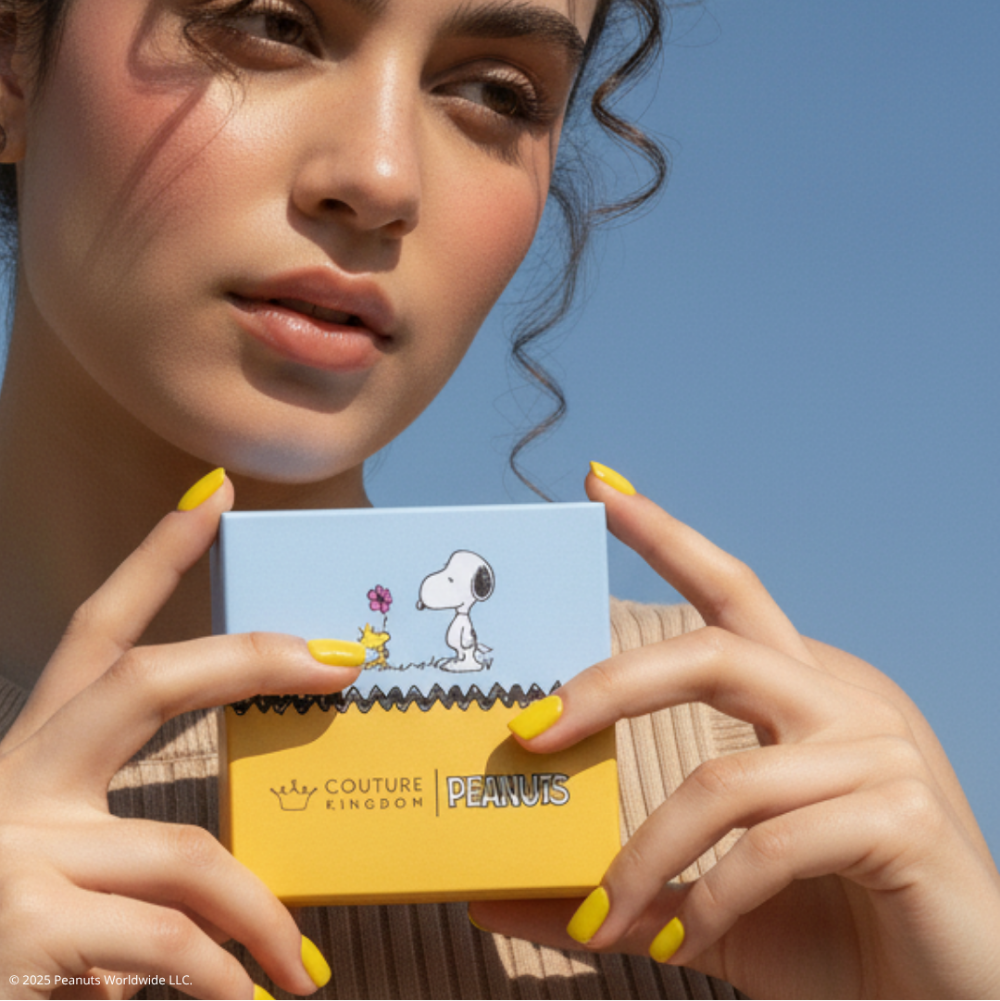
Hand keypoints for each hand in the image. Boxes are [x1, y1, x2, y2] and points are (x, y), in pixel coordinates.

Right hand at [0, 471, 360, 1000]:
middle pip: (143, 679)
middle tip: (343, 663)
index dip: (155, 557)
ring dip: (261, 923)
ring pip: (189, 857)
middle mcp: (18, 781)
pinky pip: (166, 947)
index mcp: (36, 755)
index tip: (216, 494)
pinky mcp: (24, 930)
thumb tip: (242, 887)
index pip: (100, 632)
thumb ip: (139, 848)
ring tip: (303, 973)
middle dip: (246, 658)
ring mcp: (16, 851)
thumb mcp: (62, 862)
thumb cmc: (9, 927)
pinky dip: (216, 982)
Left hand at [472, 464, 999, 1000]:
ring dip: (646, 857)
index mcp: (801, 697)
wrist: (954, 1000)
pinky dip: (708, 903)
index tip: (599, 486)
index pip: (730, 592)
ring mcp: (877, 754)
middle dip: (612, 685)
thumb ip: (618, 891)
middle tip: (530, 728)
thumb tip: (498, 899)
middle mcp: (842, 703)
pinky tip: (675, 942)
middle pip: (713, 652)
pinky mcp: (901, 819)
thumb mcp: (705, 902)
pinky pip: (769, 848)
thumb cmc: (832, 933)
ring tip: (601, 918)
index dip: (665, 536)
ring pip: (725, 780)